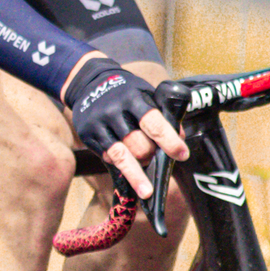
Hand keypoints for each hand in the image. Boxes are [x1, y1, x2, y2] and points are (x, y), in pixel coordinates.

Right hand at [61, 54, 189, 203]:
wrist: (90, 83)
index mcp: (132, 98)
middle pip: (139, 145)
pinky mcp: (87, 135)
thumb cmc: (125, 91)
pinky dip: (120, 165)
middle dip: (151, 156)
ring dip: (137, 174)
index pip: (154, 124)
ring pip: (121, 157)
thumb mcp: (145, 93)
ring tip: (146, 187)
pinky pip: (107, 158)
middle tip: (155, 157)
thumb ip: (162, 114)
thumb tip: (180, 138)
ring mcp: (98, 124)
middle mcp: (113, 111)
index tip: (182, 154)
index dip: (170, 142)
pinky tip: (126, 167)